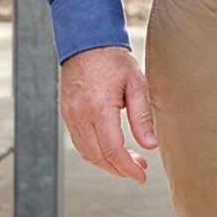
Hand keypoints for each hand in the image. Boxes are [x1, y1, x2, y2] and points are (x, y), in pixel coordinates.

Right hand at [59, 44, 156, 182]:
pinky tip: (110, 150)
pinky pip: (79, 142)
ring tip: (128, 162)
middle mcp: (80, 116)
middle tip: (139, 169)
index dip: (127, 168)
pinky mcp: (66, 114)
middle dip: (119, 169)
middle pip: (97, 157)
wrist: (86, 41)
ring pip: (86, 153)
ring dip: (106, 163)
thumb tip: (150, 145)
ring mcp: (69, 116)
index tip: (141, 176)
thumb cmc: (114, 60)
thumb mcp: (136, 84)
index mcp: (99, 109)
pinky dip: (94, 152)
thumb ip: (142, 117)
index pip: (112, 150)